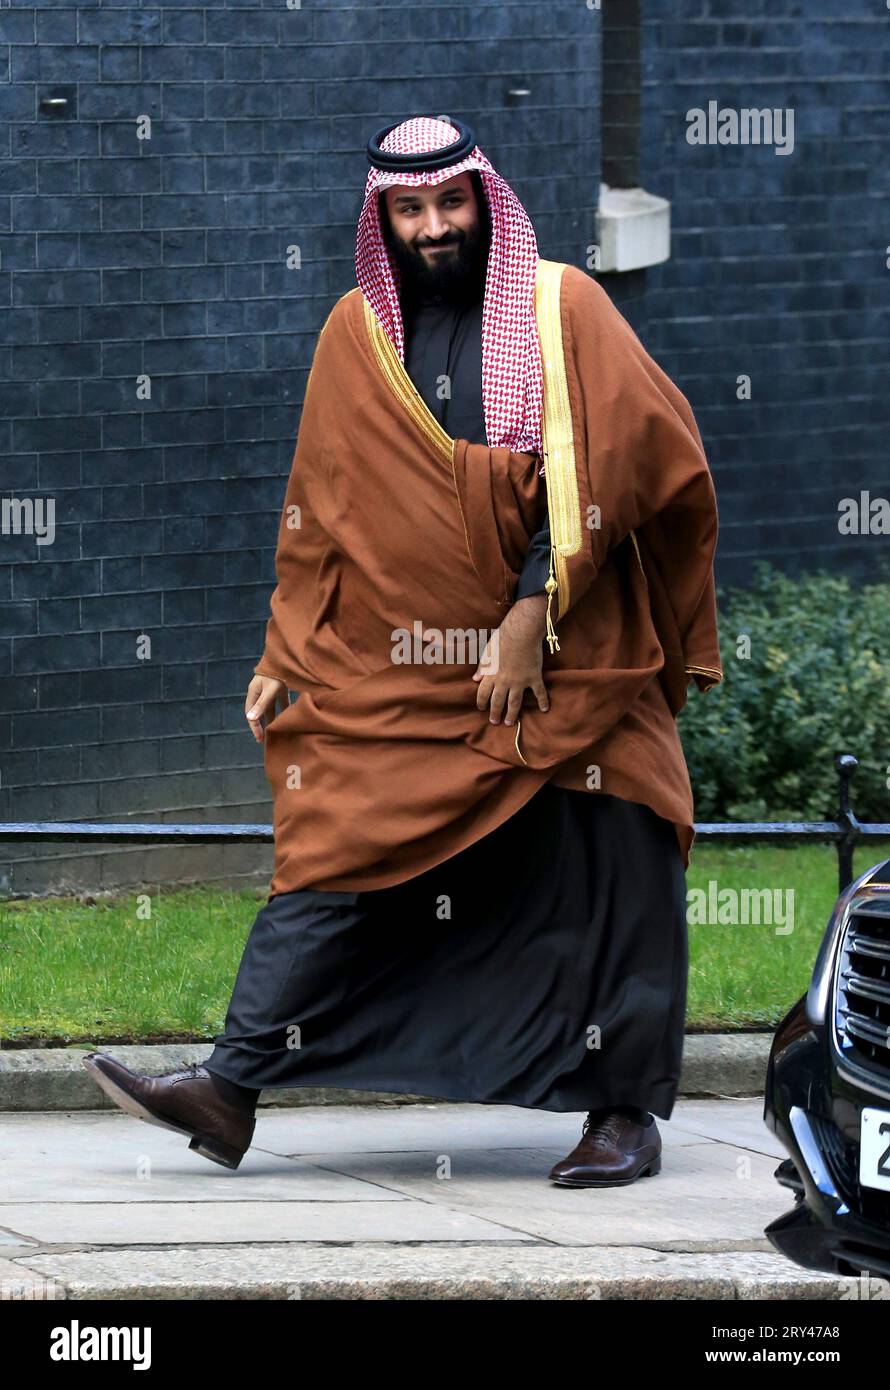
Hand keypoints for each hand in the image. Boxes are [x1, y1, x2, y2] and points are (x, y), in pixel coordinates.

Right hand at [245, 674, 287, 742]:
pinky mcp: (280, 688)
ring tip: (275, 732)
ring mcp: (270, 690)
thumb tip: (250, 719)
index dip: (255, 726)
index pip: (251, 713)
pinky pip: (280, 702)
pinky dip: (283, 710)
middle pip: (259, 712)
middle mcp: (260, 692)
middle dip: (261, 726)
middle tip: (264, 739)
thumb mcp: (269, 690)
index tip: (260, 738)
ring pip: (269, 709)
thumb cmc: (276, 672)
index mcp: (253, 692)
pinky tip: (287, 718)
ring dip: (272, 720)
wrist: (287, 657)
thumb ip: (261, 704)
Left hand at [472, 594, 549, 725]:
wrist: (521, 632)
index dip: (481, 702)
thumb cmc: (502, 639)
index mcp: (491, 674)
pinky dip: (542, 701)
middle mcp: (504, 681)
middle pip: (498, 702)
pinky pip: (538, 692)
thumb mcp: (487, 652)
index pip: (483, 693)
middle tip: (495, 722)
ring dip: (512, 714)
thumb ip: (482, 667)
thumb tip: (475, 679)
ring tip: (510, 723)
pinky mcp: (533, 677)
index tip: (482, 708)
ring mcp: (520, 681)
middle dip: (495, 713)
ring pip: (515, 702)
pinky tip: (544, 709)